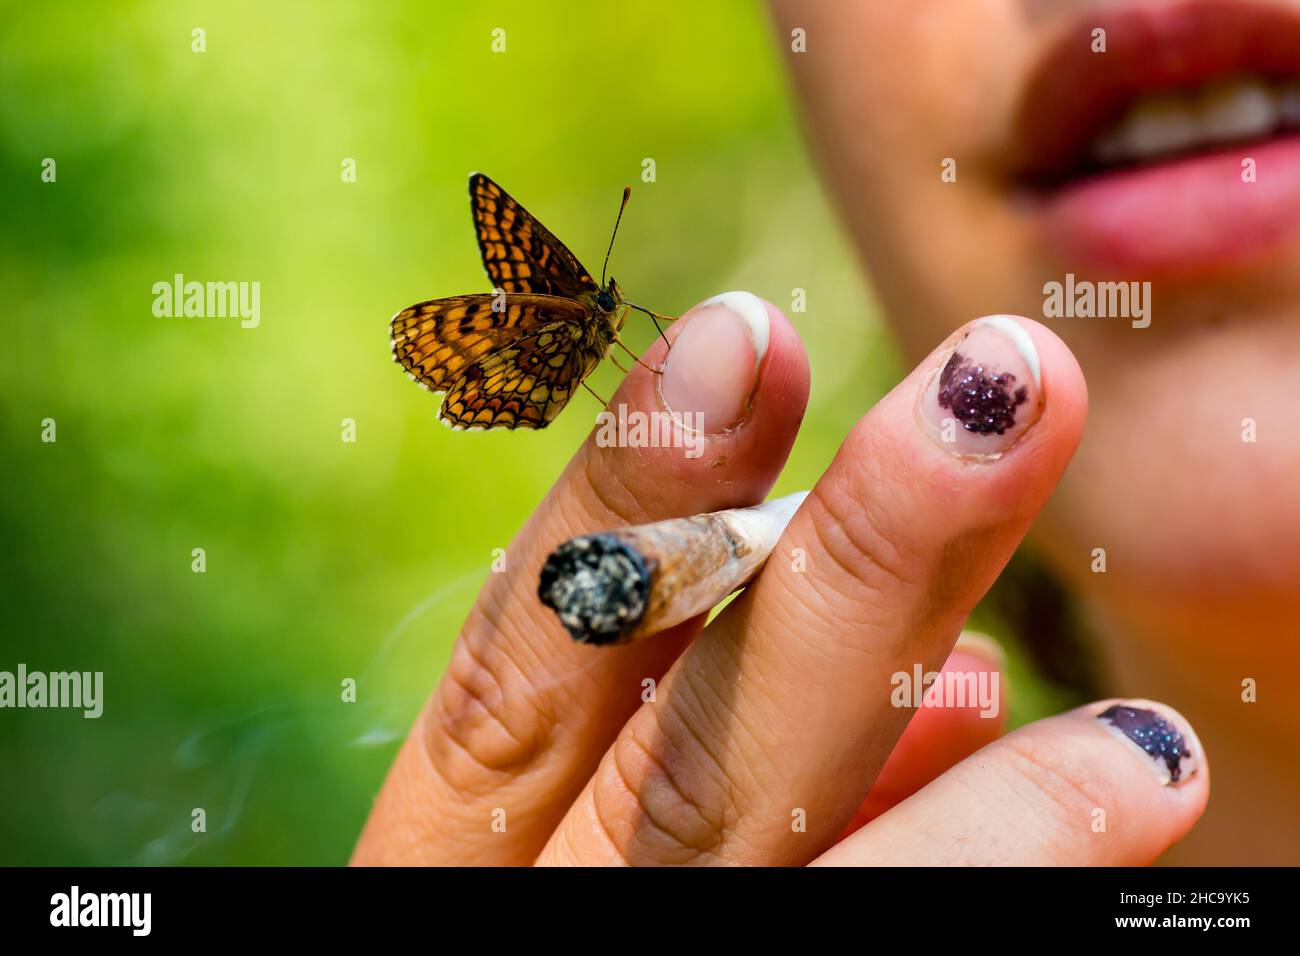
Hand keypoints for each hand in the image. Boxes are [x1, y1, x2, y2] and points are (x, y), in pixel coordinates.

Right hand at [353, 293, 1208, 865]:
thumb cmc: (592, 920)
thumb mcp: (591, 844)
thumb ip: (714, 740)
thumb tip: (955, 678)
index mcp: (458, 857)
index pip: (522, 664)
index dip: (623, 498)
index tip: (746, 332)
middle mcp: (535, 928)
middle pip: (685, 760)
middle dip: (845, 569)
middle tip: (1005, 389)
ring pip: (773, 894)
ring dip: (975, 810)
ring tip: (1138, 724)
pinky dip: (997, 889)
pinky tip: (1122, 791)